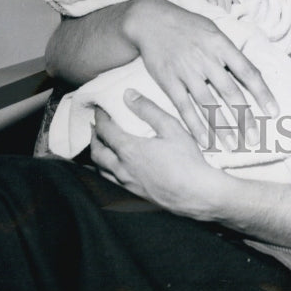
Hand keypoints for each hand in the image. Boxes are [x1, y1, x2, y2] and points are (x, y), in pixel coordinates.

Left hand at [90, 97, 223, 216]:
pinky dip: (106, 169)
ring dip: (97, 155)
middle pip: (96, 152)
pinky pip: (111, 180)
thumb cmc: (186, 160)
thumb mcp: (171, 127)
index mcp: (129, 150)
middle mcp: (122, 169)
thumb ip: (148, 109)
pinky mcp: (134, 195)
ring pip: (100, 170)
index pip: (105, 131)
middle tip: (96, 126)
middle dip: (94, 137)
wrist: (196, 194)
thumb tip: (128, 94)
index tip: (100, 109)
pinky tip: (116, 165)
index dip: (100, 118)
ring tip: (102, 145)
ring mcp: (127, 184)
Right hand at [124, 0, 278, 148]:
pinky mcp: (169, 82)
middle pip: (230, 92)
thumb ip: (229, 51)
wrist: (151, 21)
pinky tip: (205, 140)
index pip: (248, 72)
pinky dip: (195, 125)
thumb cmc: (187, 25)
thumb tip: (249, 72)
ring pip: (208, 104)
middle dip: (245, 117)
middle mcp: (206, 59)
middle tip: (255, 138)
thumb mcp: (213, 30)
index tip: (273, 111)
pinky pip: (184, 108)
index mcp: (221, 44)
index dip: (262, 93)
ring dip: (222, 127)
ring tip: (233, 146)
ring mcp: (187, 71)